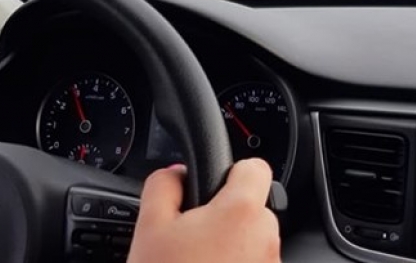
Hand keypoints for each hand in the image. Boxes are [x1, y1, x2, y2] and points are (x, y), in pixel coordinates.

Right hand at [129, 159, 280, 262]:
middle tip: (190, 236)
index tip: (210, 187)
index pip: (255, 167)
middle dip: (224, 216)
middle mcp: (266, 239)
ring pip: (252, 242)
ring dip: (229, 247)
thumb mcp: (149, 228)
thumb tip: (175, 174)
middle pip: (252, 208)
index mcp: (241, 212)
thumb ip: (163, 186)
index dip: (231, 172)